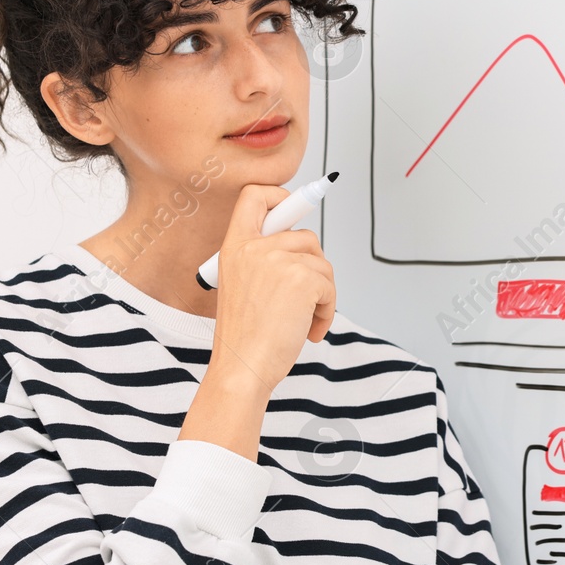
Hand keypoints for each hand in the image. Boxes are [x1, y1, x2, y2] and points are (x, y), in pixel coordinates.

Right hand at [208, 183, 336, 399]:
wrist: (242, 368)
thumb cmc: (245, 337)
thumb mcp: (242, 286)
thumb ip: (264, 260)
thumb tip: (306, 244)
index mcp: (234, 247)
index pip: (255, 196)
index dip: (280, 197)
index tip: (292, 211)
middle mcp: (254, 247)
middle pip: (305, 236)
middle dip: (314, 268)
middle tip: (305, 298)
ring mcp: (278, 260)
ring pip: (322, 263)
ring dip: (322, 294)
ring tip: (304, 320)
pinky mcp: (302, 278)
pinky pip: (330, 286)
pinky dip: (327, 310)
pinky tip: (309, 330)